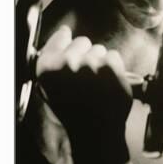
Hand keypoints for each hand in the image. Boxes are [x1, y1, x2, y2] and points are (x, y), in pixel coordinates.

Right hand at [36, 26, 132, 144]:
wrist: (95, 132)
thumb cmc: (72, 111)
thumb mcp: (50, 87)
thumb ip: (53, 59)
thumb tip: (64, 31)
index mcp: (47, 67)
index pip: (61, 36)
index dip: (69, 45)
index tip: (73, 57)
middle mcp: (67, 61)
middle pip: (82, 41)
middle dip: (85, 56)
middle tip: (86, 79)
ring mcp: (90, 63)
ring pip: (100, 49)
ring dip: (100, 63)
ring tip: (97, 85)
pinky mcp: (110, 67)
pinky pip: (114, 56)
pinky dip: (115, 68)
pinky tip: (109, 85)